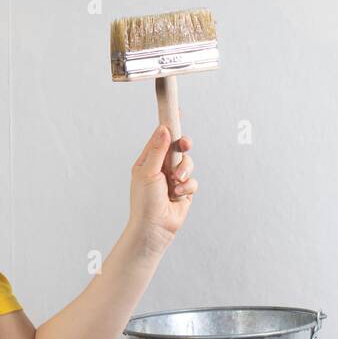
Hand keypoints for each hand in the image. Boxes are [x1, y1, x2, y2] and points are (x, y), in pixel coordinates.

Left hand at [129, 124, 196, 247]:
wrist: (154, 227)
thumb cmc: (144, 202)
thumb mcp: (147, 172)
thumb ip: (158, 150)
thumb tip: (164, 129)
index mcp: (148, 160)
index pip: (160, 137)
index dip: (169, 125)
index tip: (177, 111)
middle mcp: (161, 167)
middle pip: (178, 147)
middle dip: (183, 146)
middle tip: (184, 145)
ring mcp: (174, 179)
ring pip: (188, 163)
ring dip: (183, 171)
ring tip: (175, 182)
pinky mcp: (185, 190)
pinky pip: (193, 180)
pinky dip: (187, 187)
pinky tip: (177, 195)